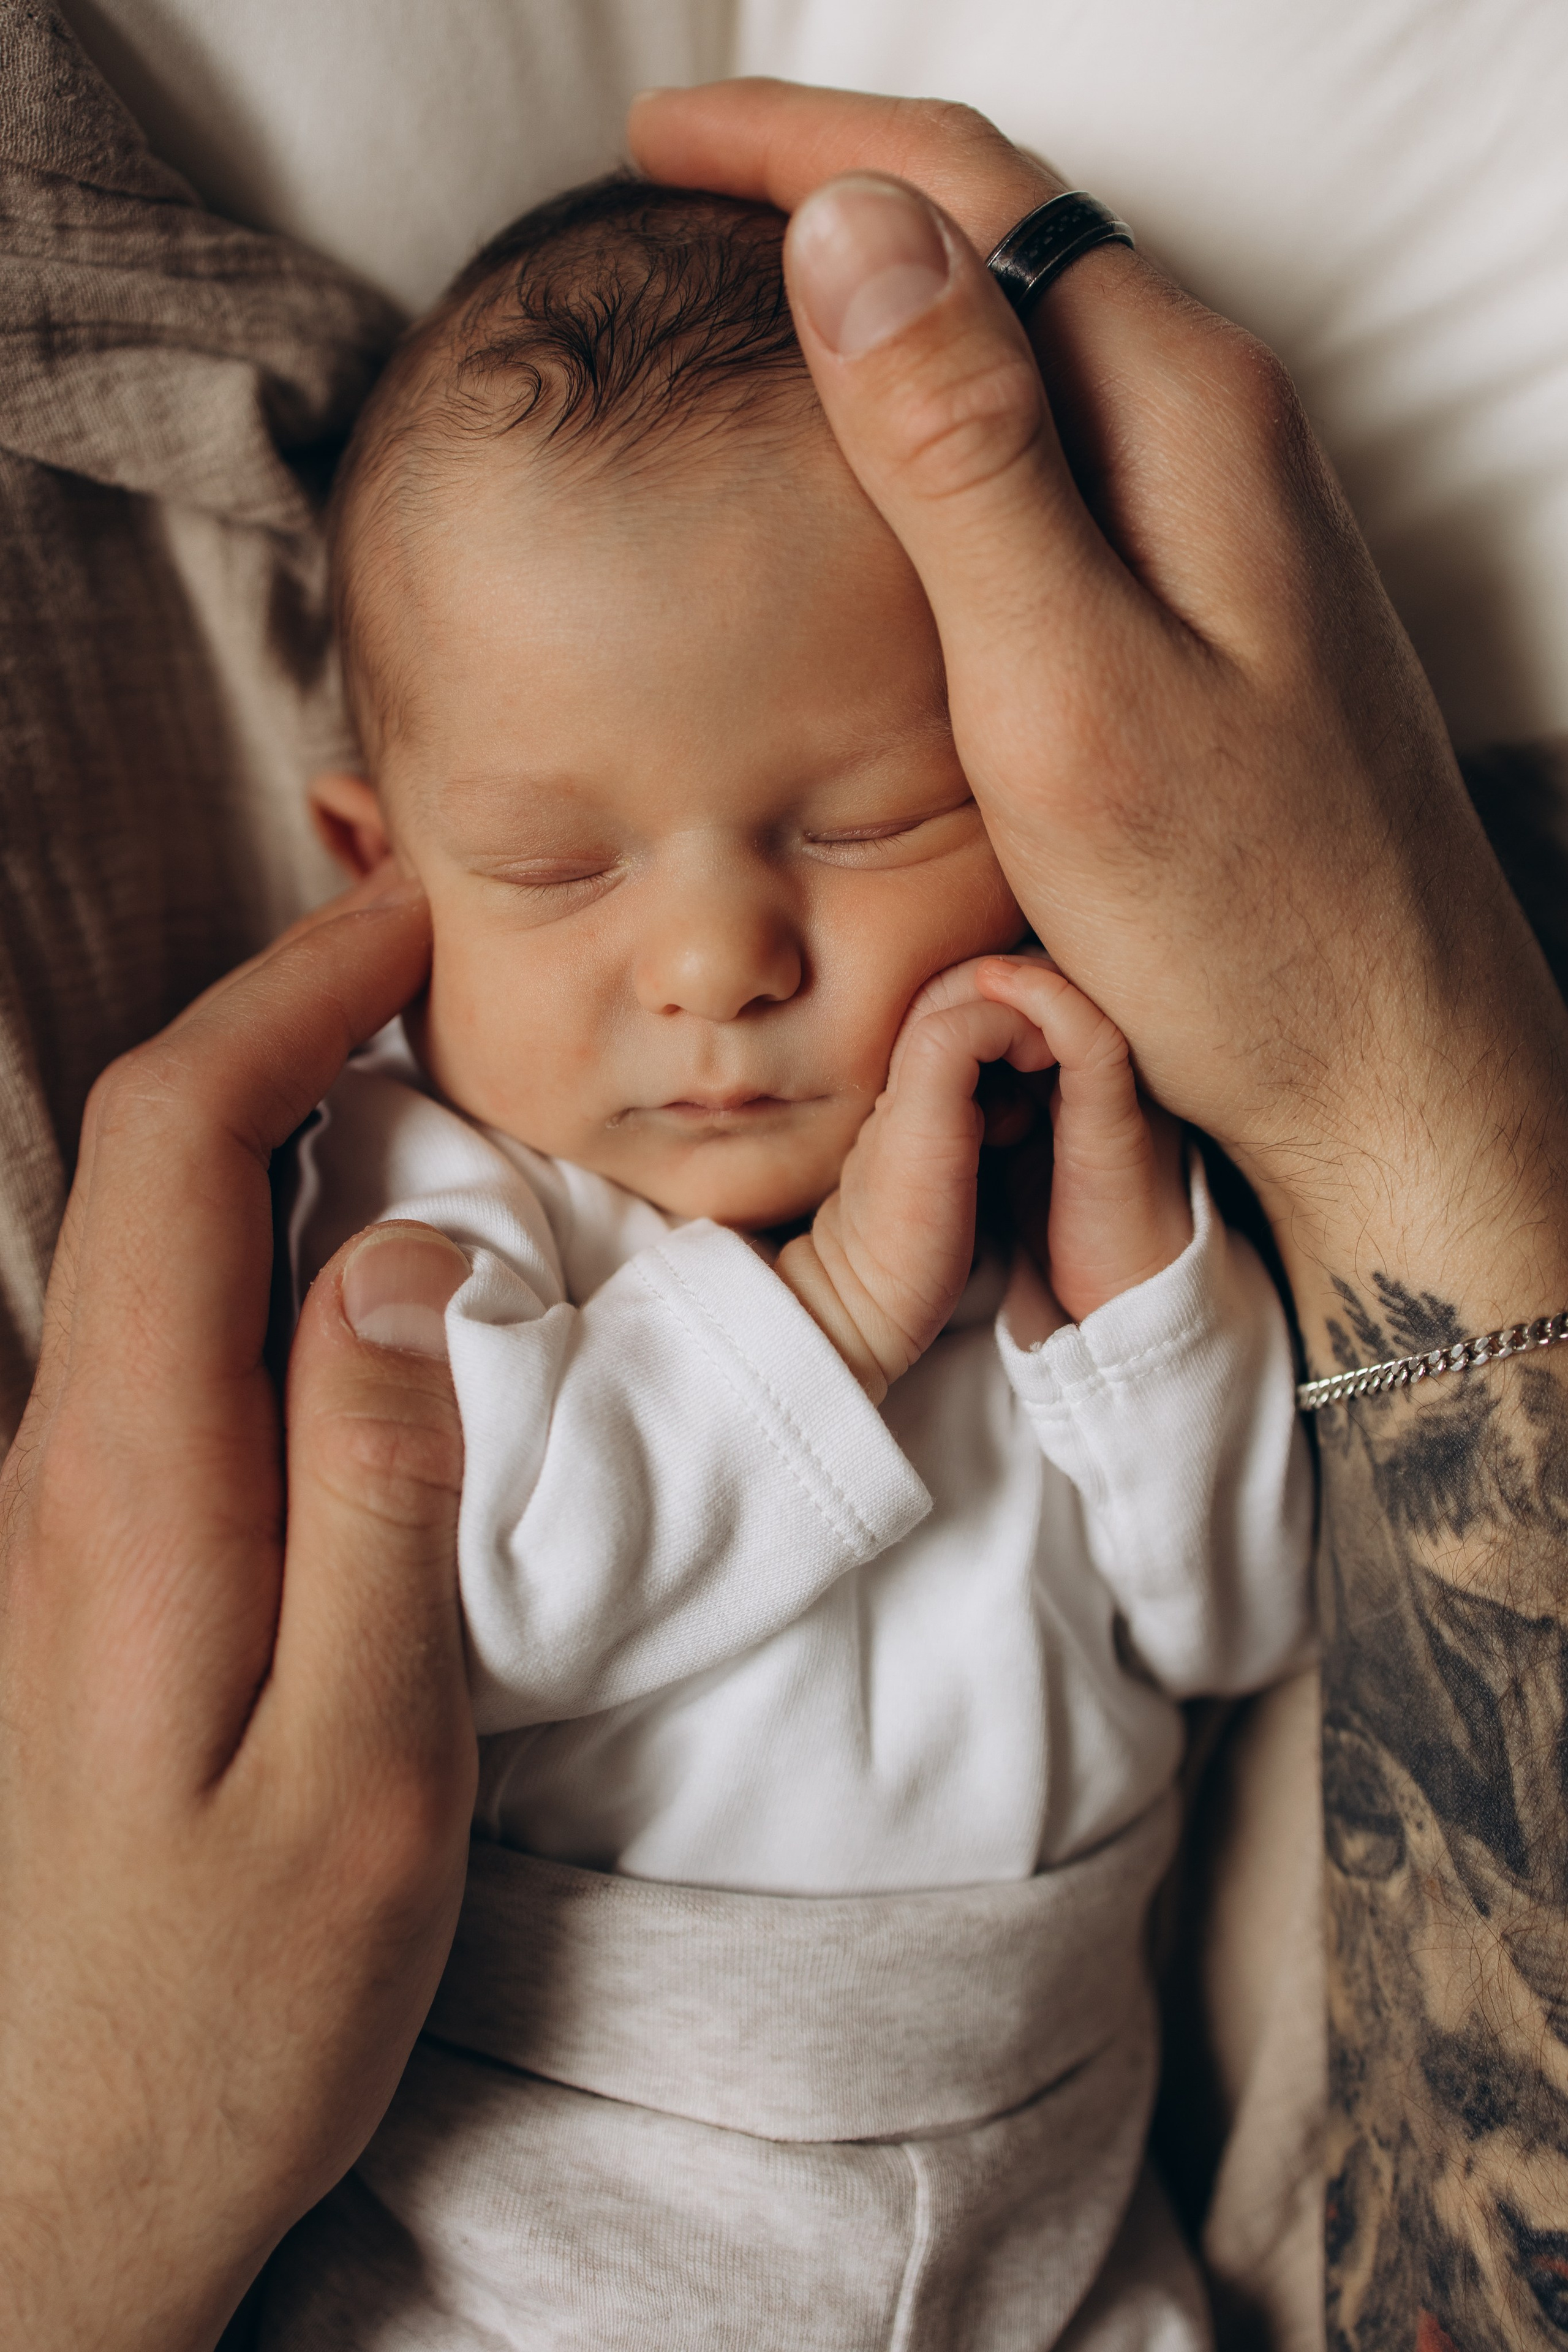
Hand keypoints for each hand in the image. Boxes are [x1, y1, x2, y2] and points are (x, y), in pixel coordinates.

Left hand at [0, 867, 476, 2351]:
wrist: (54, 2186)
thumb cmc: (221, 2004)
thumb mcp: (360, 1775)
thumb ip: (388, 1500)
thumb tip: (412, 1265)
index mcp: (134, 1486)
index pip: (185, 1148)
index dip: (290, 996)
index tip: (411, 914)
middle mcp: (66, 1466)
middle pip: (150, 1162)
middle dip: (280, 1016)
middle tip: (427, 952)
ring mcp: (62, 1514)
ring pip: (150, 1243)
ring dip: (268, 1118)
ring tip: (411, 1063)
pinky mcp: (86, 1564)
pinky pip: (164, 1336)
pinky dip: (254, 1234)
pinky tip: (347, 1252)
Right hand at [628, 82, 1567, 1363]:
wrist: (1387, 1060)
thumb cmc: (1238, 917)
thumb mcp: (1065, 692)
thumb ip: (962, 460)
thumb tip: (848, 226)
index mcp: (1182, 415)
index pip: (975, 193)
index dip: (798, 147)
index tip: (651, 146)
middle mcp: (1222, 426)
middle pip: (1011, 237)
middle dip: (839, 192)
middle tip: (676, 212)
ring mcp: (1230, 505)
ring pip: (1034, 334)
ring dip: (895, 298)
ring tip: (753, 315)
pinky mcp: (1218, 587)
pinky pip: (1063, 434)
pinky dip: (950, 407)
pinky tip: (886, 469)